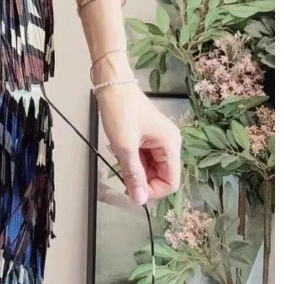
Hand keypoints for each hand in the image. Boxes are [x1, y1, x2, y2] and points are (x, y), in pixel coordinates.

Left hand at [95, 84, 181, 205]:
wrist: (112, 84)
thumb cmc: (121, 109)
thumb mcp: (124, 146)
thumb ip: (133, 174)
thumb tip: (139, 199)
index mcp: (171, 144)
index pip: (170, 182)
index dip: (152, 191)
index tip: (132, 190)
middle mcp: (169, 143)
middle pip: (160, 175)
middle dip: (141, 179)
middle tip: (121, 173)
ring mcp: (158, 140)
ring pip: (149, 167)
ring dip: (134, 169)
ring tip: (119, 156)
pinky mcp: (146, 137)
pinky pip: (142, 157)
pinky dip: (130, 159)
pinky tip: (119, 150)